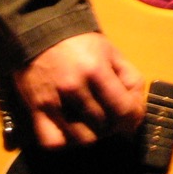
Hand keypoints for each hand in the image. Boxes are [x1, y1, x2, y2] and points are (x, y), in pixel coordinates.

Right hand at [12, 32, 145, 148]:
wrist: (38, 30)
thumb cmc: (79, 42)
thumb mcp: (111, 52)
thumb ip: (129, 78)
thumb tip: (137, 110)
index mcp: (96, 70)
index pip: (123, 110)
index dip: (133, 119)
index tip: (132, 119)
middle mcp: (74, 88)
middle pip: (104, 126)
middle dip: (113, 125)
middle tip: (110, 116)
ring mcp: (53, 102)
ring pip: (81, 139)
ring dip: (92, 135)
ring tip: (92, 123)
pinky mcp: (35, 110)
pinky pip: (52, 142)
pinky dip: (64, 142)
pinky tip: (70, 131)